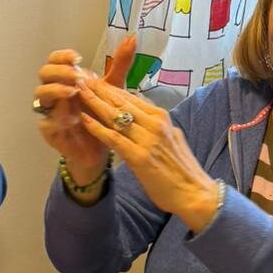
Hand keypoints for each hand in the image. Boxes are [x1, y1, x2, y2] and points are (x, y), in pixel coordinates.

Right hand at [33, 36, 134, 185]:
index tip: (77, 58)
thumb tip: (133, 38)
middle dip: (59, 71)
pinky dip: (58, 117)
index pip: (55, 60)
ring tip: (73, 92)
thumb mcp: (114, 88)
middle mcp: (55, 92)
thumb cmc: (102, 115)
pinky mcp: (50, 131)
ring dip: (56, 90)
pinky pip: (46, 121)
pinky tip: (73, 117)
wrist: (101, 147)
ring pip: (40, 95)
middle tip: (76, 75)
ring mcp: (50, 111)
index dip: (62, 56)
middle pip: (44, 73)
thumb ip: (120, 64)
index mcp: (66, 79)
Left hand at [75, 80, 220, 232]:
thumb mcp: (172, 138)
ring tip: (77, 91)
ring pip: (115, 115)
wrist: (195, 194)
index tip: (94, 79)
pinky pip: (114, 138)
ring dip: (94, 102)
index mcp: (161, 117)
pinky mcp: (140, 157)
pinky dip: (97, 128)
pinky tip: (84, 119)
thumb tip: (144, 112)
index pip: (131, 97)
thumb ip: (156, 125)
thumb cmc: (183, 170)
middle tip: (80, 78)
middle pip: (121, 102)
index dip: (110, 88)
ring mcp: (148, 139)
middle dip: (98, 89)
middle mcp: (155, 123)